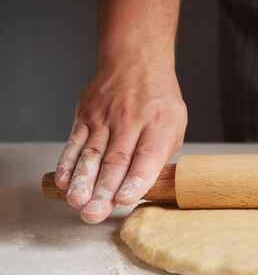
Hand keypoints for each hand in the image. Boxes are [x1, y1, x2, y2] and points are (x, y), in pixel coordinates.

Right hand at [55, 57, 186, 222]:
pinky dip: (68, 163)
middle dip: (104, 190)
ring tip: (79, 202)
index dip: (135, 180)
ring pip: (93, 153)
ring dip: (84, 181)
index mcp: (160, 124)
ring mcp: (106, 118)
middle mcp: (131, 121)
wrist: (136, 62)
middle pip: (116, 160)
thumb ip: (161, 155)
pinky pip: (75, 142)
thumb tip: (146, 187)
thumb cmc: (159, 101)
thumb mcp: (175, 125)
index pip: (146, 156)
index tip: (124, 200)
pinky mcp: (86, 116)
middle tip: (95, 213)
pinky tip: (66, 181)